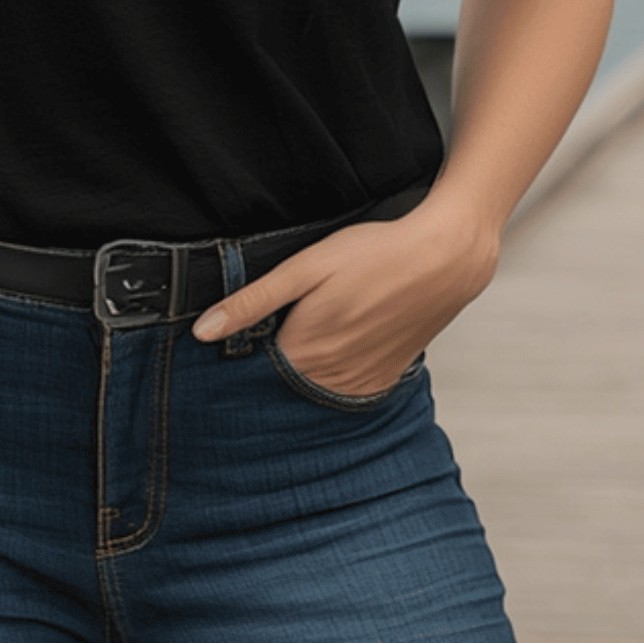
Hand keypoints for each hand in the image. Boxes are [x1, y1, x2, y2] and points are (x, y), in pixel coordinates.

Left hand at [191, 200, 500, 398]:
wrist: (442, 260)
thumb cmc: (373, 254)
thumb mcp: (304, 268)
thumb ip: (252, 302)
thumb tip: (201, 332)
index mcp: (303, 353)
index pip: (252, 369)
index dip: (245, 346)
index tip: (245, 328)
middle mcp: (329, 380)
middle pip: (281, 380)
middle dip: (274, 356)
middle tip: (288, 316)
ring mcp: (359, 384)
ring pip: (313, 386)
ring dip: (305, 366)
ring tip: (320, 322)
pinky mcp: (382, 380)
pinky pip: (344, 388)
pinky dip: (334, 371)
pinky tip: (344, 336)